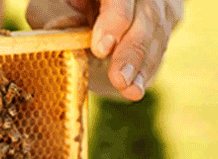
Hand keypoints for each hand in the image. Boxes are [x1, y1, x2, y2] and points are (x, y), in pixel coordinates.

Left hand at [26, 0, 182, 100]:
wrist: (88, 8)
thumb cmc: (64, 7)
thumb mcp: (48, 8)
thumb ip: (56, 17)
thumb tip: (62, 28)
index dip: (114, 21)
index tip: (101, 49)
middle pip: (146, 15)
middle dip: (132, 50)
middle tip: (119, 79)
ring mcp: (160, 1)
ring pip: (159, 31)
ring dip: (144, 65)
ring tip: (131, 91)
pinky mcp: (169, 17)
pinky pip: (163, 42)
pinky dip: (149, 67)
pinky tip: (137, 87)